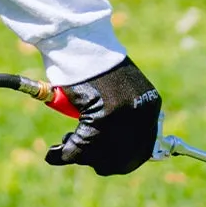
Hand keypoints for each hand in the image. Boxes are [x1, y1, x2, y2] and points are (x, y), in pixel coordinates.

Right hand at [45, 58, 161, 176]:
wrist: (82, 43)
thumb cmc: (95, 65)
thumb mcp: (119, 91)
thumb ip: (123, 116)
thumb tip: (116, 149)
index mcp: (150, 105)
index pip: (143, 148)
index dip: (123, 160)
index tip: (105, 163)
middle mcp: (142, 113)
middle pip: (123, 157)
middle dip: (99, 161)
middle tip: (81, 154)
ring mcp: (124, 116)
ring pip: (100, 154)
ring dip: (80, 156)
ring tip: (65, 147)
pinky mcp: (102, 116)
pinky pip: (82, 146)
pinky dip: (65, 152)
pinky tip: (55, 154)